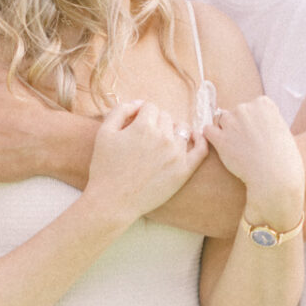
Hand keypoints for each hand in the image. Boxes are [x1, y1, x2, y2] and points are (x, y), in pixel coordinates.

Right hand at [84, 99, 207, 224]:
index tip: (135, 125)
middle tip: (144, 138)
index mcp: (143, 126)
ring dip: (172, 132)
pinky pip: (201, 149)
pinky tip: (194, 137)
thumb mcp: (104, 132)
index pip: (150, 107)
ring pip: (181, 130)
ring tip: (161, 143)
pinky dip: (200, 140)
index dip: (141, 114)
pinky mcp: (184, 171)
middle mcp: (163, 138)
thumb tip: (139, 103)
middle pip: (166, 117)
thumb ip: (121, 110)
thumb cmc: (105, 167)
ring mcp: (176, 155)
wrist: (112, 202)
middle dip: (155, 123)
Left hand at [207, 98, 304, 232]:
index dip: (254, 122)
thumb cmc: (283, 158)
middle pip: (235, 112)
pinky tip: (221, 148)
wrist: (275, 177)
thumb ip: (267, 120)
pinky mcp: (220, 138)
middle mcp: (246, 108)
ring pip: (221, 121)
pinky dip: (212, 138)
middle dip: (238, 126)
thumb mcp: (282, 130)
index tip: (259, 135)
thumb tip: (254, 121)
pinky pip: (208, 131)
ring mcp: (231, 122)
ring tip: (237, 148)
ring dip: (225, 132)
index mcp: (263, 104)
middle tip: (248, 145)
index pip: (252, 106)